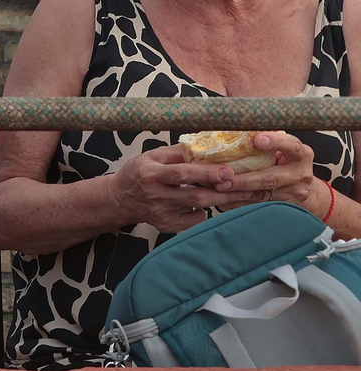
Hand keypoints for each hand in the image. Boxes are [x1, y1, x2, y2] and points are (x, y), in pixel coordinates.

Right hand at [109, 145, 263, 232]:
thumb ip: (178, 152)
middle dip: (224, 192)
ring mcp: (161, 213)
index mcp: (150, 173)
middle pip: (195, 195)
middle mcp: (155, 195)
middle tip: (249, 187)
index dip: (206, 173)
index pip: (182, 173)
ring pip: (198, 209)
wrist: (121, 198)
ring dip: (223, 202)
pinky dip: (206, 212)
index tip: (228, 171)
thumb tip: (207, 145)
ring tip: (245, 195)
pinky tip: (213, 204)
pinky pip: (194, 220)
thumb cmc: (140, 172)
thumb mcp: (153, 156)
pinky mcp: (167, 225)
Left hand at [215, 133, 321, 212]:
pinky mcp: (284, 206)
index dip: (276, 142)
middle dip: (245, 178)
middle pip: (271, 178)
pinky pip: (259, 205)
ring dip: (239, 191)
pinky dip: (241, 202)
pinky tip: (225, 199)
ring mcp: (294, 193)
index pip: (292, 146)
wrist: (305, 187)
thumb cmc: (287, 160)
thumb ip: (267, 140)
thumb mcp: (284, 148)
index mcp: (301, 154)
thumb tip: (234, 128)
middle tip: (225, 175)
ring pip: (263, 194)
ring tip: (220, 187)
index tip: (256, 140)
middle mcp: (300, 174)